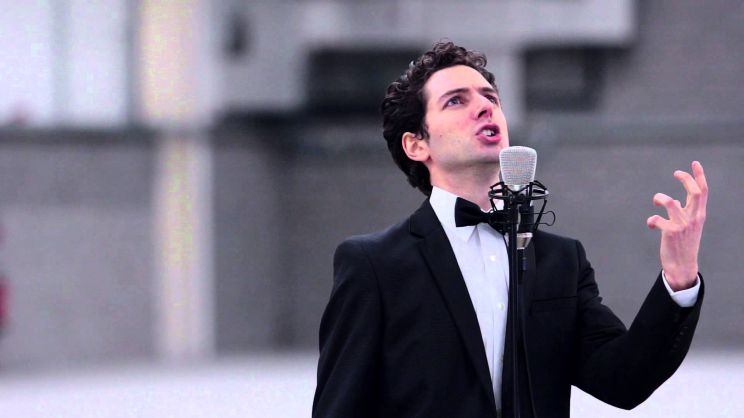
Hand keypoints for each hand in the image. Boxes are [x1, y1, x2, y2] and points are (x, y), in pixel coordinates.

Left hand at [646, 161, 707, 290]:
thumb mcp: (690, 226)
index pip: (703, 192)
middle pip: (694, 191)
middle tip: (676, 173)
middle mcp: (693, 218)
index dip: (699, 176)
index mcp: (699, 215)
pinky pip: (656, 219)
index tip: (694, 163)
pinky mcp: (670, 232)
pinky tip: (651, 225)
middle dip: (686, 178)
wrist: (682, 265)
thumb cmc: (684, 244)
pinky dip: (651, 220)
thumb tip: (676, 202)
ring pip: (670, 202)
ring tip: (656, 201)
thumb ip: (685, 213)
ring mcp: (682, 225)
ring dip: (659, 198)